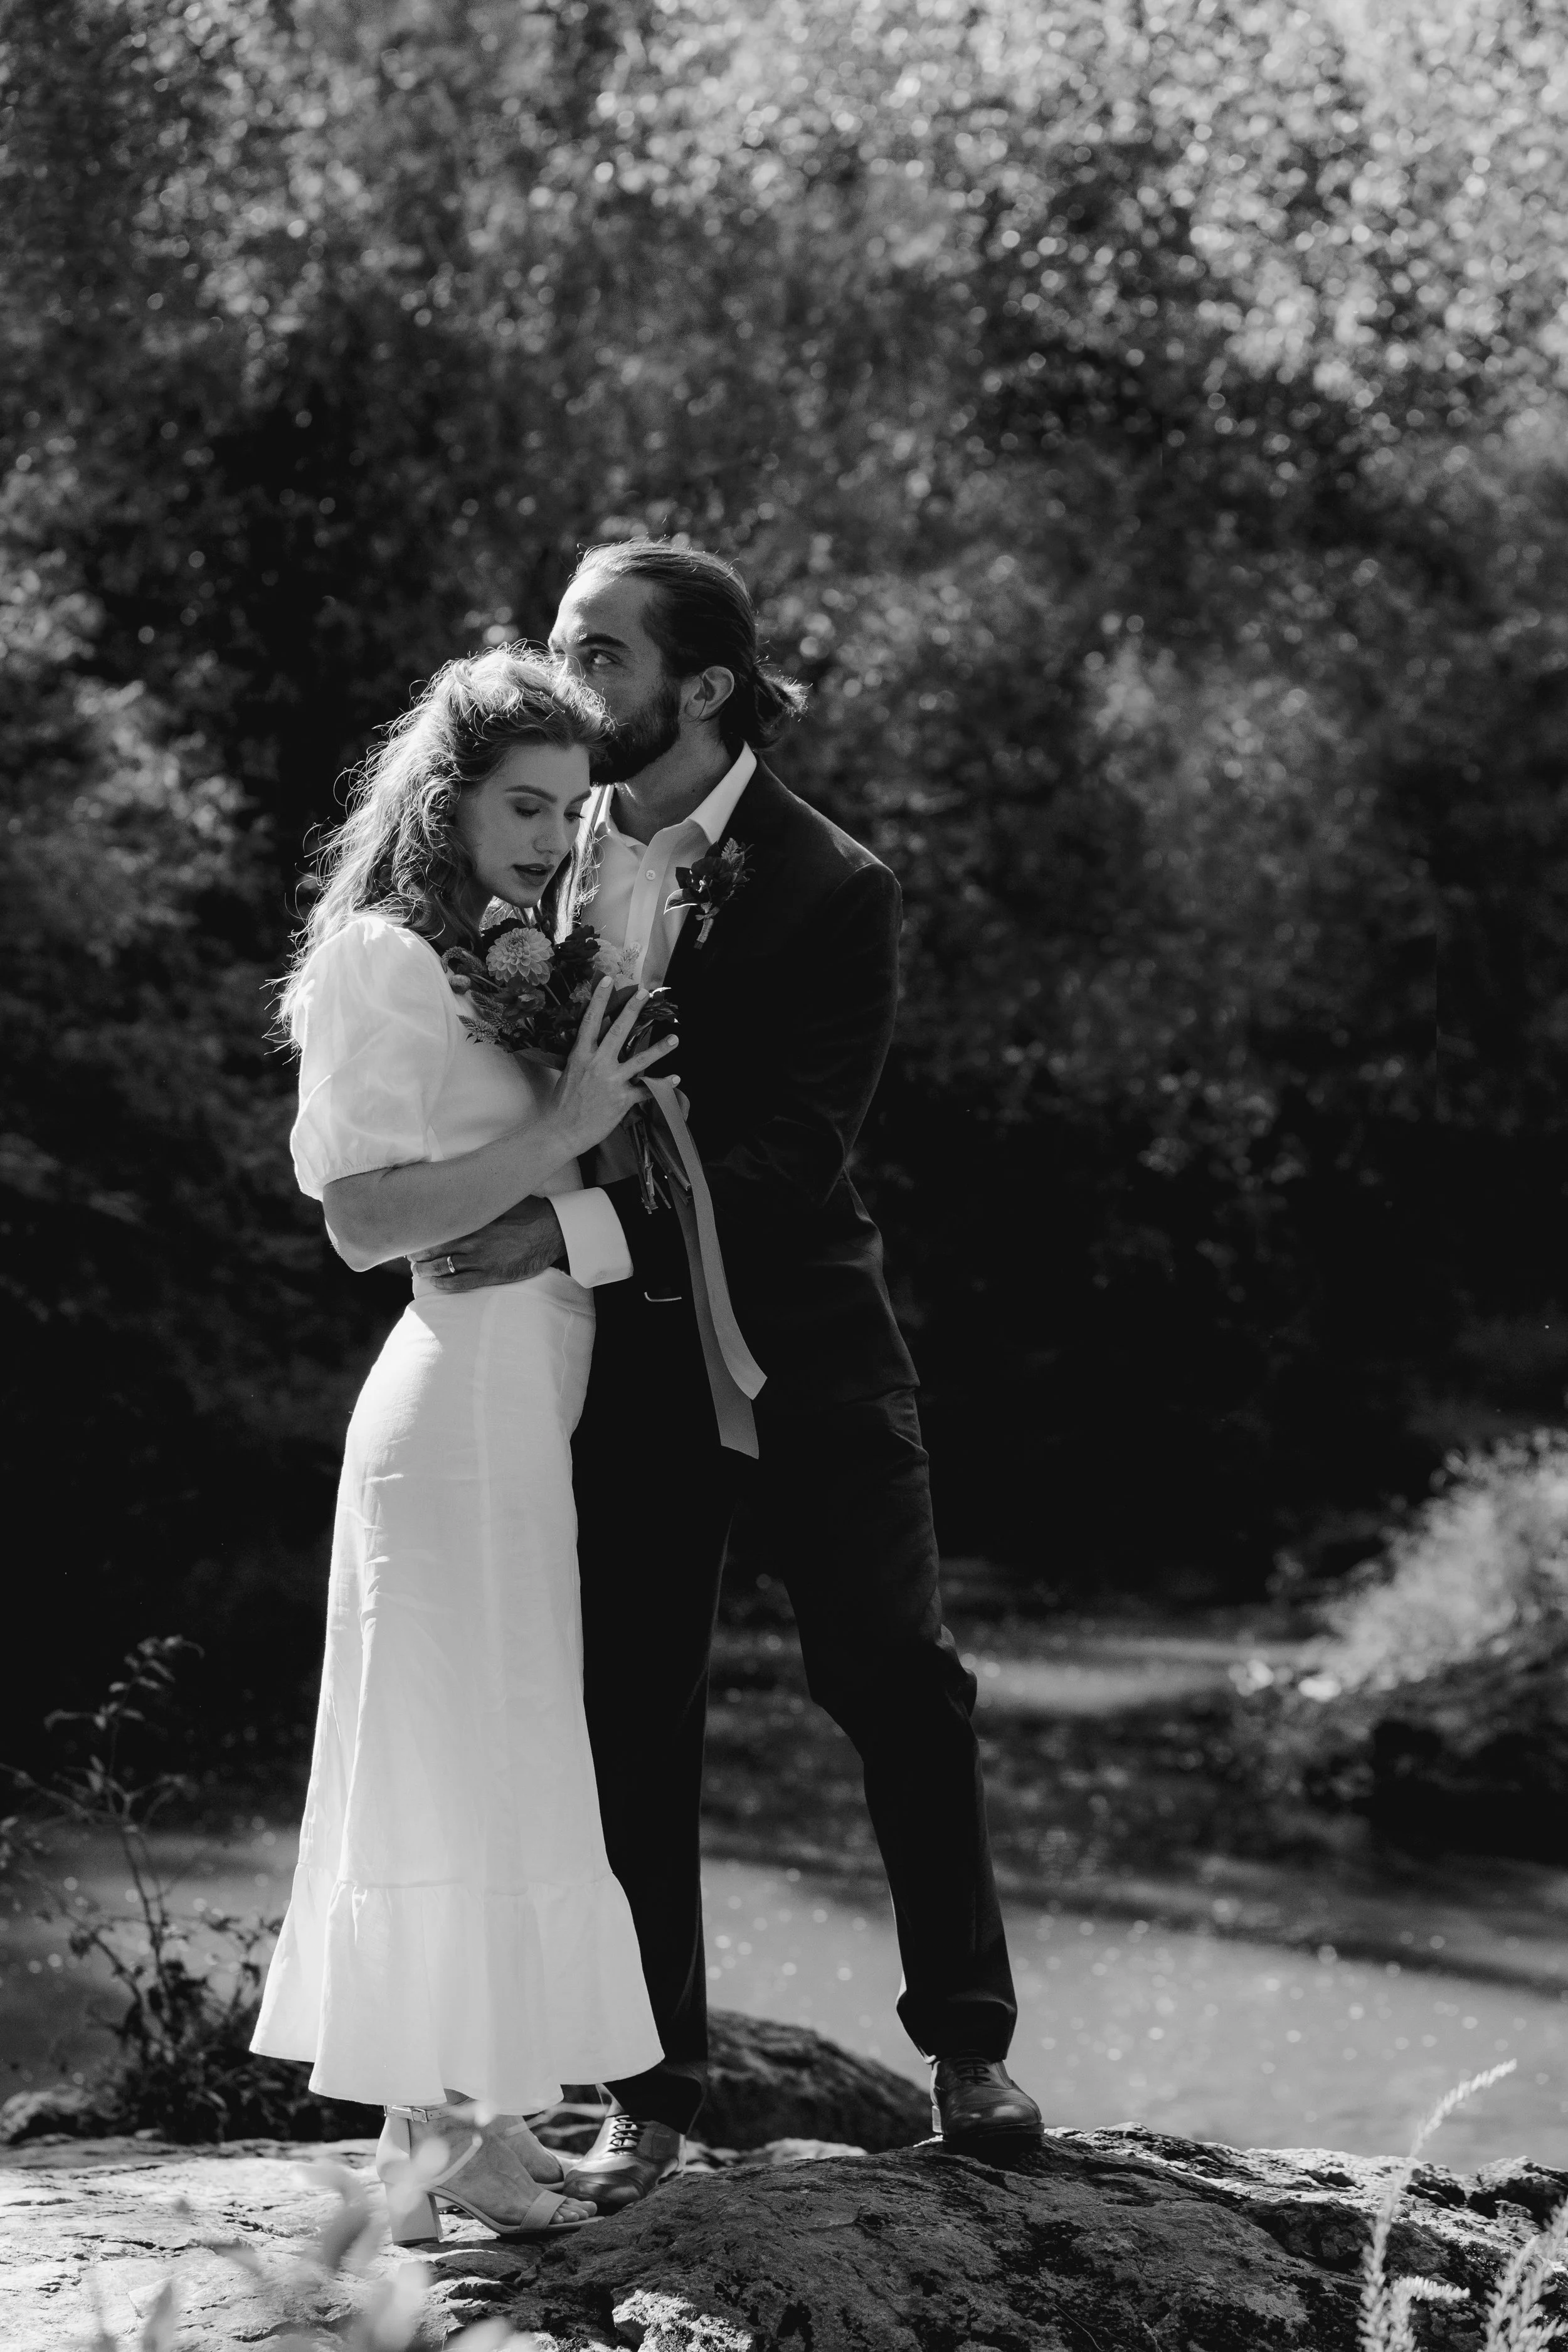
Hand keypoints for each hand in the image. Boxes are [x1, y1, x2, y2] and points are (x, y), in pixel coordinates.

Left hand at [413, 1198, 565, 1292]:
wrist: (553, 1231)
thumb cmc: (529, 1212)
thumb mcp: (502, 1198)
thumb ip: (481, 1198)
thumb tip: (464, 1188)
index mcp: (473, 1220)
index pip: (438, 1228)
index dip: (422, 1234)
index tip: (413, 1235)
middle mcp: (472, 1240)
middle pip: (435, 1249)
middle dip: (419, 1255)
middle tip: (410, 1257)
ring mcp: (481, 1259)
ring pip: (443, 1267)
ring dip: (427, 1271)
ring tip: (419, 1271)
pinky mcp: (491, 1275)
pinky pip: (461, 1283)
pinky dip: (445, 1284)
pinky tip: (437, 1284)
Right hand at [554, 978, 678, 1155]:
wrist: (562, 1130)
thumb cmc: (563, 1102)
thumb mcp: (570, 1071)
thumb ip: (585, 1055)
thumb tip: (597, 1040)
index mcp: (580, 1055)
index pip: (591, 1021)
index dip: (599, 999)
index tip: (608, 980)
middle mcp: (597, 1064)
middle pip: (618, 1031)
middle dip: (632, 1010)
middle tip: (645, 993)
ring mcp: (611, 1081)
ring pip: (639, 1061)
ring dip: (659, 1048)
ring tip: (675, 1038)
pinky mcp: (622, 1099)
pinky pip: (646, 1090)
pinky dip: (662, 1085)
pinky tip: (676, 1078)